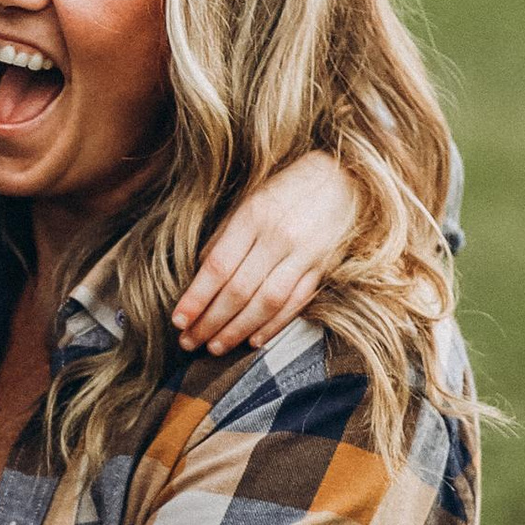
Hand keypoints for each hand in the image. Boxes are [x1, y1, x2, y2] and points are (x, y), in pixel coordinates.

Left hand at [173, 146, 357, 352]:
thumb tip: (201, 274)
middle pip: (238, 290)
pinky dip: (274, 325)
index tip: (178, 320)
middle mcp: (278, 237)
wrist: (347, 176)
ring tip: (215, 348)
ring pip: (266, 302)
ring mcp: (304, 254)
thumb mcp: (250, 200)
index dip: (196, 298)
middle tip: (189, 342)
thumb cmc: (288, 188)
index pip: (218, 267)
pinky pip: (296, 302)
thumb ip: (226, 237)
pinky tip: (253, 340)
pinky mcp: (324, 267)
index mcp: (253, 216)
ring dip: (238, 330)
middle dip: (210, 321)